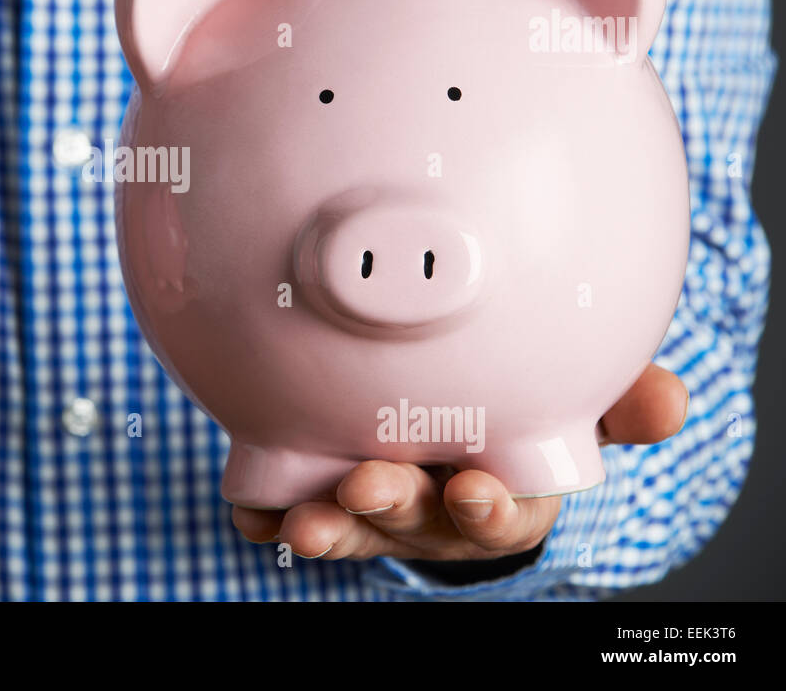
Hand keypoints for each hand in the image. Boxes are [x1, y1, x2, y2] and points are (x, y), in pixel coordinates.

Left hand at [232, 364, 687, 561]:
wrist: (448, 412)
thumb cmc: (516, 405)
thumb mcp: (573, 401)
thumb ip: (621, 398)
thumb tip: (670, 399)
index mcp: (502, 490)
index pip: (503, 514)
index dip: (490, 509)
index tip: (473, 490)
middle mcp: (435, 508)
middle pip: (414, 519)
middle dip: (392, 506)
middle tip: (366, 483)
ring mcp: (374, 507)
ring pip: (350, 524)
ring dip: (328, 520)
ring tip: (302, 516)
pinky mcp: (318, 491)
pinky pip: (285, 510)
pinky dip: (266, 511)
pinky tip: (251, 508)